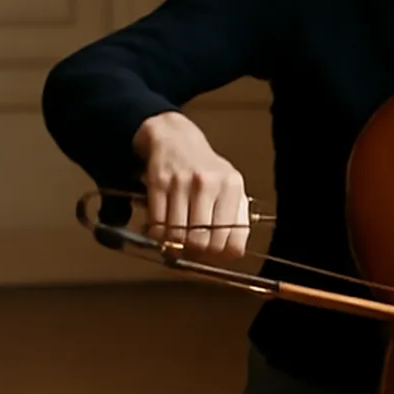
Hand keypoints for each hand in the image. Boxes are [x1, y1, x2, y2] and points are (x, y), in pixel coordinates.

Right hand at [133, 111, 250, 258]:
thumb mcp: (230, 187)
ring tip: (177, 239)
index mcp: (232, 187)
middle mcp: (209, 184)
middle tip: (193, 249)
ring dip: (175, 245)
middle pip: (203, 242)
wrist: (175, 138)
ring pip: (178, 236)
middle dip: (197, 252)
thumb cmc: (205, 169)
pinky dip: (158, 235)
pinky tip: (162, 230)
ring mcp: (182, 183)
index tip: (215, 255)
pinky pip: (157, 224)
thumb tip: (231, 254)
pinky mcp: (158, 183)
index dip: (221, 255)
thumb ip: (236, 218)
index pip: (232, 241)